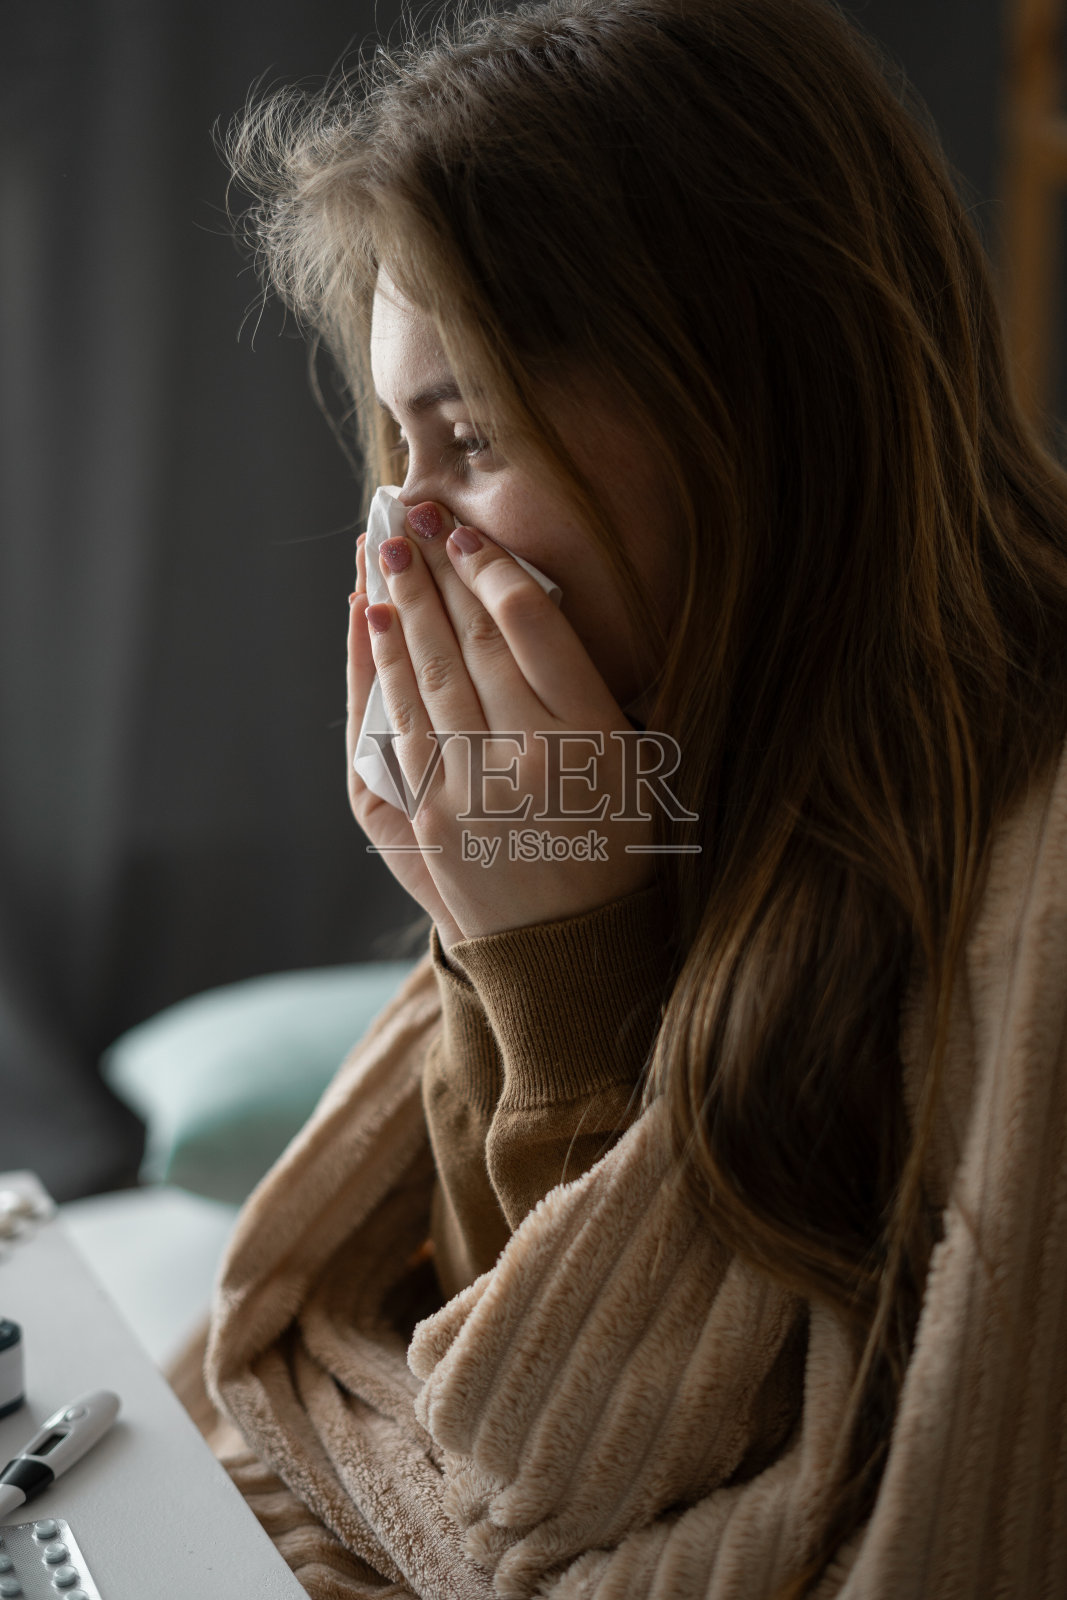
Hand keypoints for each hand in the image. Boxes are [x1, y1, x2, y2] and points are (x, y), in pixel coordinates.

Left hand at [346, 501, 654, 950]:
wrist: (572, 950)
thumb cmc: (613, 849)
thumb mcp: (634, 767)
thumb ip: (588, 692)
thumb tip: (525, 606)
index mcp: (595, 735)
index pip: (530, 624)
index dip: (492, 567)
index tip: (465, 532)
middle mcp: (532, 756)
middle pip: (469, 637)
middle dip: (433, 569)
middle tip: (407, 515)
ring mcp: (472, 788)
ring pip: (425, 671)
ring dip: (399, 602)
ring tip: (381, 551)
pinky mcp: (428, 817)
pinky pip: (395, 723)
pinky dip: (378, 665)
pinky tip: (372, 623)